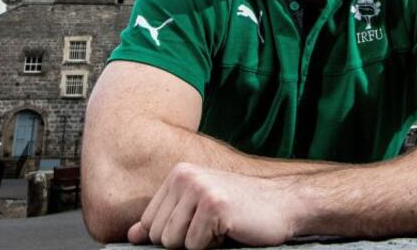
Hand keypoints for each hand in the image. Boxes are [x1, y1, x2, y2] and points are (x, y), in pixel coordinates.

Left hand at [127, 162, 298, 248]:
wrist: (283, 205)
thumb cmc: (240, 209)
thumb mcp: (196, 210)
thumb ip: (164, 219)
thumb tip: (132, 235)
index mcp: (179, 174)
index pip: (148, 222)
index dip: (171, 235)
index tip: (197, 225)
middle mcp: (185, 176)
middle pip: (159, 234)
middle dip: (185, 241)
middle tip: (213, 226)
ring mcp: (200, 189)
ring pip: (174, 242)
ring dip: (199, 244)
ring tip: (220, 227)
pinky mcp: (214, 206)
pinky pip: (195, 246)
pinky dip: (214, 246)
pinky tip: (231, 228)